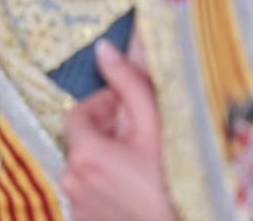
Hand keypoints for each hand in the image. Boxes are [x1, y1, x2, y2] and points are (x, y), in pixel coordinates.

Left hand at [60, 38, 178, 220]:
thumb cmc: (180, 185)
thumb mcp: (159, 129)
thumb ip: (130, 84)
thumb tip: (103, 48)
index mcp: (84, 155)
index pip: (78, 114)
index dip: (104, 106)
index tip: (131, 110)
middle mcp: (72, 183)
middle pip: (84, 142)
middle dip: (109, 134)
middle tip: (145, 140)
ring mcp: (79, 209)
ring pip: (90, 171)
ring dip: (110, 163)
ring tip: (146, 169)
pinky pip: (94, 196)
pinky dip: (110, 189)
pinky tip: (140, 193)